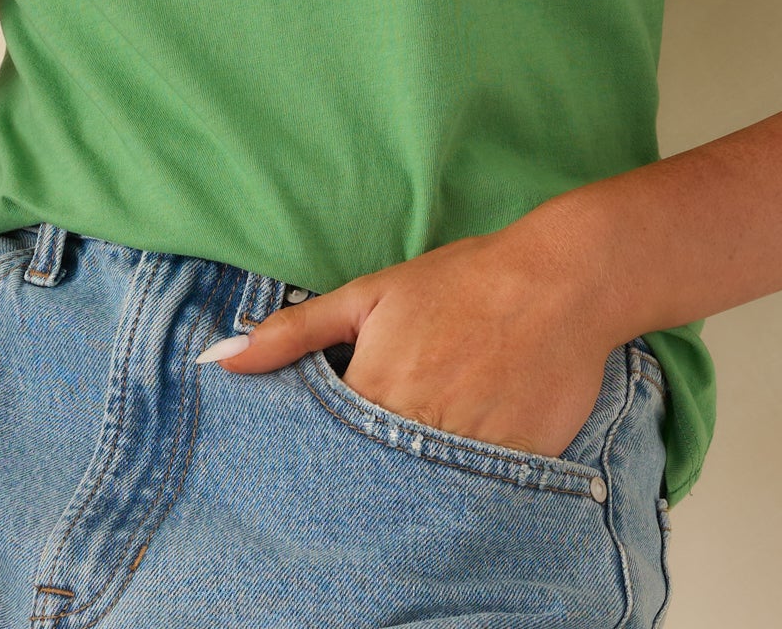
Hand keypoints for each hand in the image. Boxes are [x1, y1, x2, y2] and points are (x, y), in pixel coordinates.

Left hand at [196, 217, 619, 460]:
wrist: (560, 281)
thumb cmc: (460, 282)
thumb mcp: (370, 295)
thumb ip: (293, 332)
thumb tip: (221, 358)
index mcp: (374, 389)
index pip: (322, 454)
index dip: (312, 466)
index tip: (308, 474)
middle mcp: (418, 427)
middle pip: (368, 482)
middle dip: (354, 488)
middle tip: (354, 483)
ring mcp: (470, 452)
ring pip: (420, 499)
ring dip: (406, 496)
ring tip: (401, 485)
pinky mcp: (516, 466)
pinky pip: (475, 500)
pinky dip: (460, 498)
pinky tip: (453, 486)